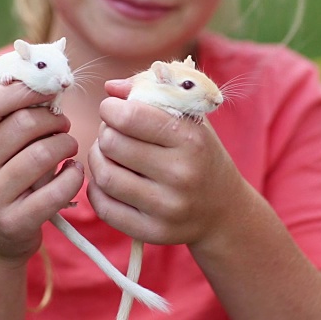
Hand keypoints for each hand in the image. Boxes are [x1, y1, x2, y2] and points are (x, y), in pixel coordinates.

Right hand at [0, 83, 84, 265]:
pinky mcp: (14, 222)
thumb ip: (10, 118)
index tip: (47, 92)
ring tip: (68, 147)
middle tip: (63, 125)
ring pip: (44, 153)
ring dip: (67, 145)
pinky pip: (59, 188)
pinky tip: (73, 172)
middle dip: (55, 120)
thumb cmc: (0, 181)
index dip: (25, 90)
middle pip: (25, 124)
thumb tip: (47, 80)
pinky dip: (75, 175)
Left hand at [88, 82, 248, 245]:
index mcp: (191, 139)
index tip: (115, 110)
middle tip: (114, 133)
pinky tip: (110, 179)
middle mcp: (181, 174)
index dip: (111, 108)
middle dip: (106, 132)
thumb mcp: (189, 118)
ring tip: (109, 154)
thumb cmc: (200, 154)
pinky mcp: (152, 232)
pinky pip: (104, 206)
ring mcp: (167, 207)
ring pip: (104, 176)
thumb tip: (110, 88)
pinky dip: (97, 188)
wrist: (223, 210)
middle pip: (112, 144)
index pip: (130, 116)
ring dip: (98, 159)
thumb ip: (152, 93)